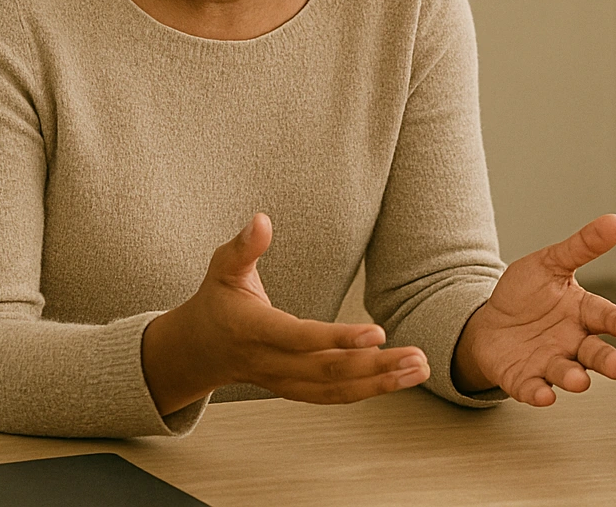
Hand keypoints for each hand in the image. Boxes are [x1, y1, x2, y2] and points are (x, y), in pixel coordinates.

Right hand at [141, 214, 429, 414]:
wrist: (196, 350)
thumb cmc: (216, 301)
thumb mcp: (222, 268)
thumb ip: (244, 247)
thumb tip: (261, 219)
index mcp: (255, 331)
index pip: (300, 339)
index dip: (338, 339)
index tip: (377, 333)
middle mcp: (271, 362)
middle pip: (327, 372)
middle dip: (375, 367)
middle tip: (417, 357)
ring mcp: (284, 380)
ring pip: (335, 389)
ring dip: (380, 383)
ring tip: (419, 369)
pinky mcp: (295, 388)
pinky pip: (333, 396)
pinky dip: (367, 390)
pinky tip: (399, 379)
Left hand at [451, 214, 615, 405]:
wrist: (490, 320)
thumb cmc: (527, 294)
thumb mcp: (551, 262)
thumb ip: (583, 246)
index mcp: (583, 312)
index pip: (606, 316)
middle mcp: (573, 342)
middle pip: (596, 353)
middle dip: (610, 361)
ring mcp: (549, 362)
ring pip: (568, 373)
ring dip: (574, 378)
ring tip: (580, 381)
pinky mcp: (524, 379)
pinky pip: (533, 388)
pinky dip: (538, 393)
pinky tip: (544, 395)